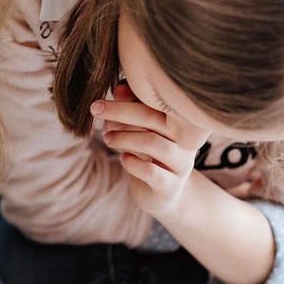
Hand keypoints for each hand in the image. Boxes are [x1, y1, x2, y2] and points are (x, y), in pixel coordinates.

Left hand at [95, 83, 210, 215]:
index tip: (113, 91)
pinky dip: (132, 163)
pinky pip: (151, 172)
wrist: (162, 193)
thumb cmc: (149, 153)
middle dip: (121, 111)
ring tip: (108, 138)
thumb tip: (118, 89)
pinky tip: (122, 158)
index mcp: (184, 121)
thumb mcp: (140, 128)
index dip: (135, 94)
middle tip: (96, 109)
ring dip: (124, 137)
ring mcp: (182, 164)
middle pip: (155, 118)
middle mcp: (187, 140)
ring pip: (153, 143)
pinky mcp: (171, 187)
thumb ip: (131, 107)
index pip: (160, 101)